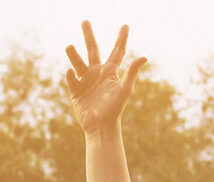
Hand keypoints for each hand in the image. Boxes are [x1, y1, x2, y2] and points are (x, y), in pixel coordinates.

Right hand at [65, 21, 146, 135]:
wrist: (100, 127)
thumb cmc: (115, 110)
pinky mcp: (76, 91)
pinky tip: (70, 71)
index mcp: (110, 72)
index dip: (121, 38)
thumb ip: (131, 72)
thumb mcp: (124, 90)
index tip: (125, 25)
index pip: (117, 51)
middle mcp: (97, 74)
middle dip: (88, 36)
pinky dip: (71, 76)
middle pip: (92, 50)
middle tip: (84, 21)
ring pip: (78, 63)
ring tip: (69, 46)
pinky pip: (72, 80)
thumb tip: (144, 57)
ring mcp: (86, 82)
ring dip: (73, 54)